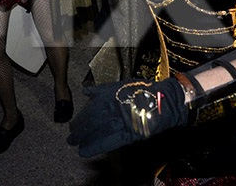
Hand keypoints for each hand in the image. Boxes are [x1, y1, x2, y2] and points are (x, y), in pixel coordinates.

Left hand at [67, 78, 186, 157]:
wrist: (165, 100)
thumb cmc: (143, 91)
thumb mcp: (121, 85)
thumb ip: (102, 90)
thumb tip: (85, 91)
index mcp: (110, 95)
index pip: (90, 109)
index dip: (80, 119)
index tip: (72, 126)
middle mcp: (113, 107)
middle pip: (91, 121)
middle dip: (80, 130)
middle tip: (71, 138)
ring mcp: (121, 120)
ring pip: (97, 131)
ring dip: (84, 139)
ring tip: (76, 144)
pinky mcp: (130, 132)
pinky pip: (109, 141)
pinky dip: (96, 146)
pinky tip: (85, 151)